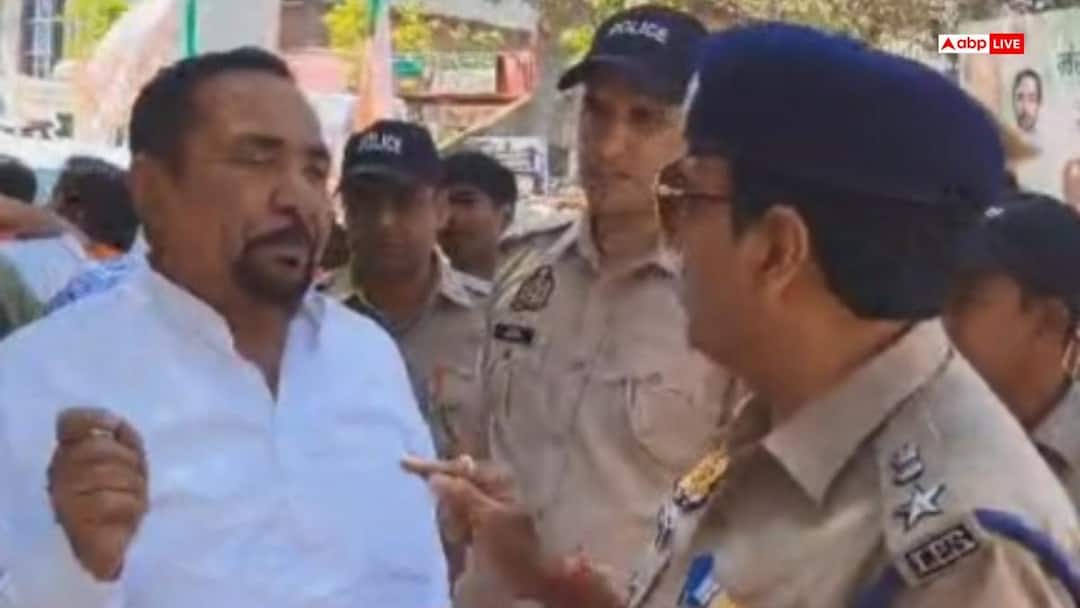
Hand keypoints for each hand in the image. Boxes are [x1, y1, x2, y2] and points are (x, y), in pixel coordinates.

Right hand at [48, 408, 148, 580]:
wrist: (119, 549)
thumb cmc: (125, 501)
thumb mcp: (131, 464)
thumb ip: (126, 440)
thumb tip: (117, 422)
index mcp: (72, 453)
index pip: (72, 423)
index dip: (94, 418)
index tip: (114, 424)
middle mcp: (60, 471)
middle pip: (97, 447)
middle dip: (129, 461)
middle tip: (138, 480)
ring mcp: (63, 496)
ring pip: (105, 474)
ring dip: (134, 487)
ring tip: (137, 501)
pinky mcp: (73, 521)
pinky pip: (107, 501)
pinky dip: (129, 506)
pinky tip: (131, 516)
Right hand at [402, 456, 623, 606]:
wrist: (530, 584)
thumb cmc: (514, 547)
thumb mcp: (489, 517)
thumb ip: (462, 494)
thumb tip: (436, 477)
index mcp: (498, 480)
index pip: (459, 467)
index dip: (432, 466)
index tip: (403, 463)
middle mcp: (490, 491)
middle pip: (452, 485)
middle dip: (447, 501)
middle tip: (459, 524)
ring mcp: (483, 511)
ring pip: (451, 504)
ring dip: (451, 519)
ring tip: (464, 537)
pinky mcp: (477, 531)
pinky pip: (454, 521)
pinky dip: (453, 529)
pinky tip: (463, 541)